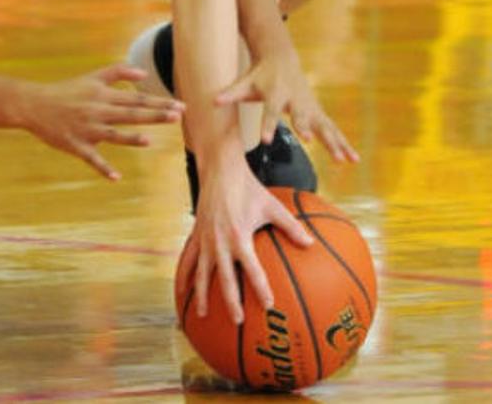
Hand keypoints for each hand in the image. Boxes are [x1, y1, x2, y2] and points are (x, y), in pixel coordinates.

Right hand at [21, 64, 183, 179]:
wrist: (35, 104)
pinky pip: (91, 158)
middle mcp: (98, 111)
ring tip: (148, 141)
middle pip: (131, 114)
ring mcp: (87, 129)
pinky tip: (116, 178)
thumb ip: (118, 72)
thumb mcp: (93, 77)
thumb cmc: (67, 90)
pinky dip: (103, 168)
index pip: (137, 99)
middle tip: (178, 116)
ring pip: (113, 134)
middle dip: (155, 115)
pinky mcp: (76, 145)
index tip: (180, 105)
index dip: (159, 102)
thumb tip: (144, 74)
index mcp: (104, 96)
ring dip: (131, 138)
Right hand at [176, 157, 312, 323]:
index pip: (252, 269)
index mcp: (240, 237)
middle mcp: (220, 242)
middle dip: (231, 301)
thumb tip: (311, 244)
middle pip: (225, 279)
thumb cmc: (249, 188)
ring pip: (201, 273)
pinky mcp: (195, 235)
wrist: (220, 170)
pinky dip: (183, 275)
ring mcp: (205, 240)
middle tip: (237, 321)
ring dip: (201, 295)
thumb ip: (291, 226)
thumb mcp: (273, 206)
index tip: (268, 305)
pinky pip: (187, 259)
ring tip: (201, 314)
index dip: (260, 288)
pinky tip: (181, 291)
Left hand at [214, 53, 357, 163]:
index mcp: (275, 94)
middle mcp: (295, 100)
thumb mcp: (244, 82)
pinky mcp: (318, 112)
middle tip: (309, 140)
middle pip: (301, 116)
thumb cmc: (260, 75)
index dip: (267, 125)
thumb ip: (230, 93)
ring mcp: (310, 106)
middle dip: (305, 128)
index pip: (269, 111)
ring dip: (334, 142)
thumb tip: (211, 101)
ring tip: (343, 160)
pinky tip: (354, 160)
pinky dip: (344, 144)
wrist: (281, 59)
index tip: (264, 140)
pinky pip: (333, 130)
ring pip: (324, 126)